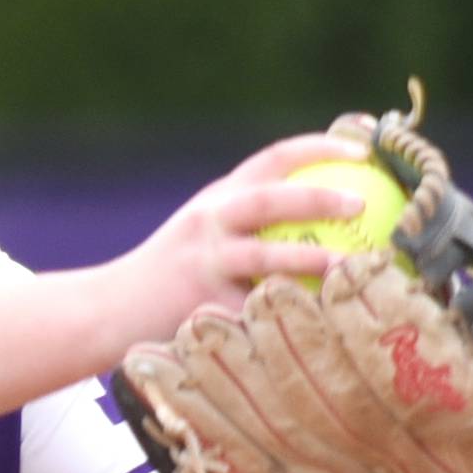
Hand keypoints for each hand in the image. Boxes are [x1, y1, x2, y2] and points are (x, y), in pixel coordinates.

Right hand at [111, 128, 370, 337]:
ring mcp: (202, 262)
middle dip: (318, 196)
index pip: (272, 158)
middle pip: (268, 198)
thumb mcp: (205, 235)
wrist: (108, 310)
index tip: (363, 148)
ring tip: (350, 266)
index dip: (319, 147)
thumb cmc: (171, 276)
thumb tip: (332, 214)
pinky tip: (323, 324)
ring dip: (309, 258)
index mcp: (218, 199)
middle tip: (362, 203)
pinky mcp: (199, 303)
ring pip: (262, 255)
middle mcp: (209, 221)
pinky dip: (286, 314)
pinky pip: (252, 309)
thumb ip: (251, 222)